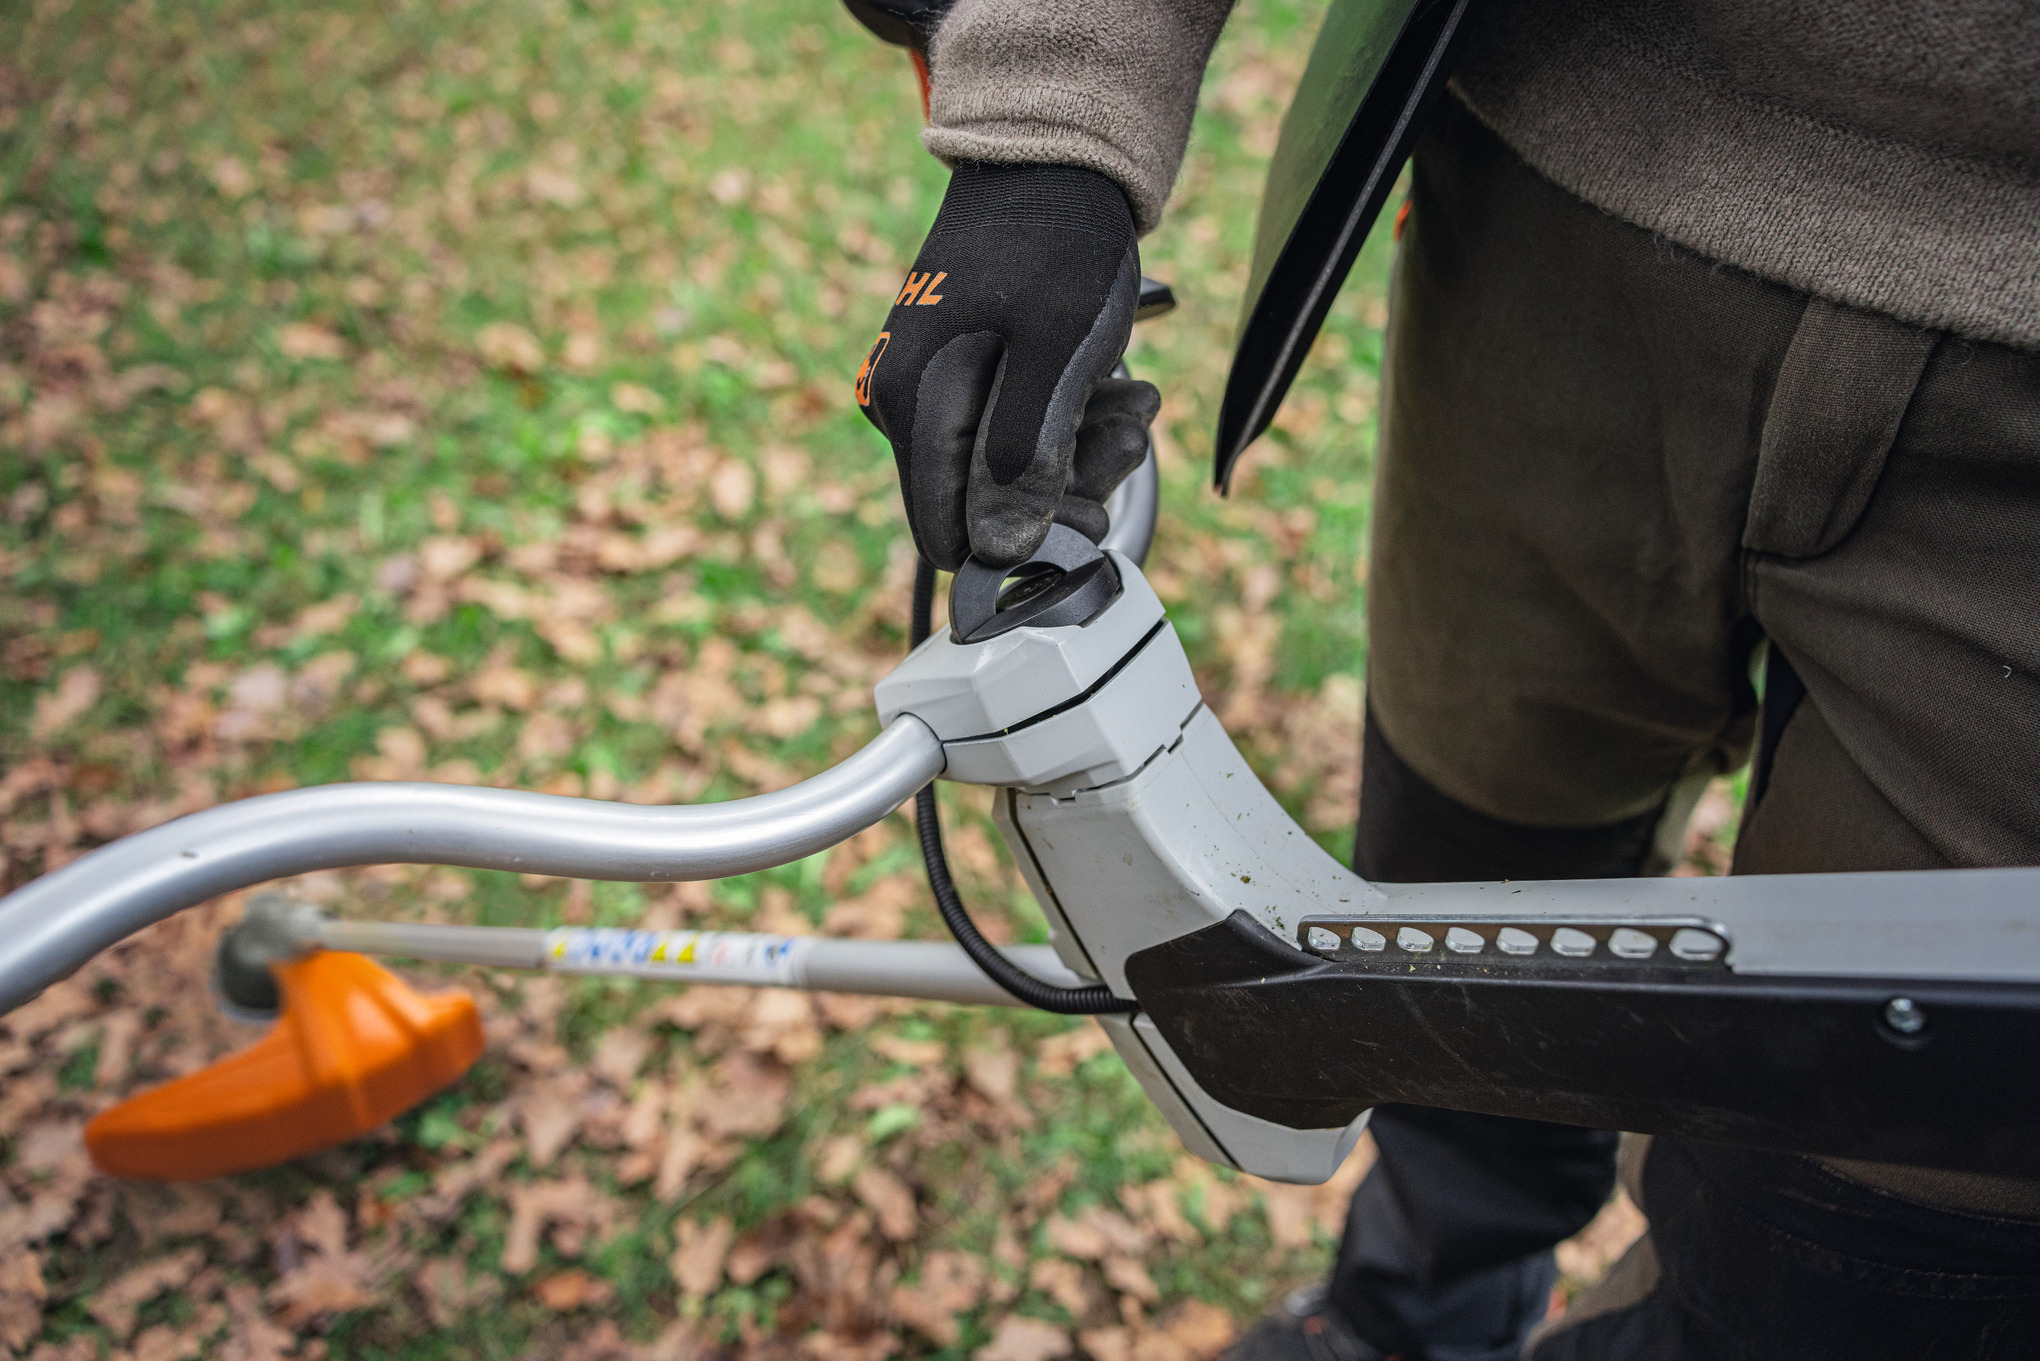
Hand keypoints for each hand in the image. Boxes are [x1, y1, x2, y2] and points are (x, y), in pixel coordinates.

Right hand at [857, 161, 1160, 569]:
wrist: (1055, 159)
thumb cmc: (1058, 245)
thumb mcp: (1056, 353)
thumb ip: (1023, 454)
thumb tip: (997, 550)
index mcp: (912, 404)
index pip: (948, 535)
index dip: (1023, 543)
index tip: (1088, 511)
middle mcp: (907, 407)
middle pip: (987, 508)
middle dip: (1070, 486)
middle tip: (1131, 437)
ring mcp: (936, 394)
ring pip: (1015, 471)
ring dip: (1087, 451)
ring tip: (1136, 400)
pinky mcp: (969, 381)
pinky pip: (1020, 431)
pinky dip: (1076, 421)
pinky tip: (1121, 388)